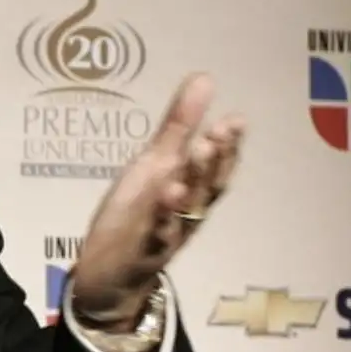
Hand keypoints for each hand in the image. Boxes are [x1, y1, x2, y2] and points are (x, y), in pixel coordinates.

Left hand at [70, 72, 244, 325]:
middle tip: (218, 132)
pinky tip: (163, 194)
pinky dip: (162, 216)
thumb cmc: (138, 212)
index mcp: (191, 188)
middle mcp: (186, 211)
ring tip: (194, 155)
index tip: (236, 120)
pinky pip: (156, 234)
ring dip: (192, 183)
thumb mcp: (156, 164)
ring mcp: (167, 232)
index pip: (217, 165)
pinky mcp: (144, 250)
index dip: (229, 145)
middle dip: (213, 160)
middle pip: (207, 186)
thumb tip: (205, 78)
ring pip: (186, 210)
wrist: (114, 273)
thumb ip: (180, 126)